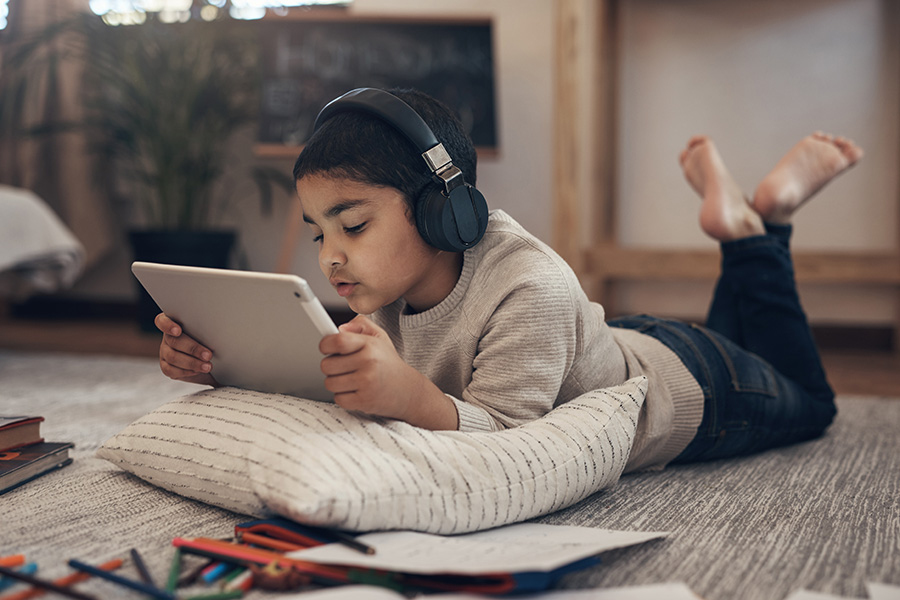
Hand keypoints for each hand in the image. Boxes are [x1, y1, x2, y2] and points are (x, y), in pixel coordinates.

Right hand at [155, 312, 218, 386]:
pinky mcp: (166, 366)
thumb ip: (210, 328)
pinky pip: (171, 370)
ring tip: (208, 366)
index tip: (178, 331)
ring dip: (192, 362)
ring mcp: (165, 352)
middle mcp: (168, 337)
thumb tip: (223, 326)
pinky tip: (198, 371)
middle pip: (174, 341)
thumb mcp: (212, 333)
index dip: (168, 325)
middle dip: (193, 348)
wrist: (215, 362)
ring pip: (173, 357)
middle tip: (208, 355)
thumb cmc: (213, 342)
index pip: (162, 321)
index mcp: (175, 323)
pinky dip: (186, 371)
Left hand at [319, 315, 457, 429]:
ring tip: (351, 379)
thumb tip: (340, 328)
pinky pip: (338, 398)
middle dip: (331, 366)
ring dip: (336, 382)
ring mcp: (366, 382)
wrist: (408, 390)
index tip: (327, 348)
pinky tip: (356, 391)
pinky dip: (344, 396)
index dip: (326, 345)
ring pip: (330, 383)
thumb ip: (360, 325)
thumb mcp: (380, 337)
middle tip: (344, 366)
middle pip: (327, 365)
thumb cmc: (388, 363)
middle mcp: (368, 362)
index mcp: (370, 344)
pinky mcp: (364, 400)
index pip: (337, 341)